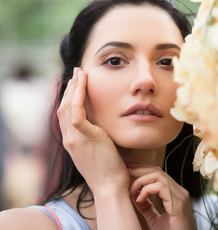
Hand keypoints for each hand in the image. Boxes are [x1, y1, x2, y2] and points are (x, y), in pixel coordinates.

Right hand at [57, 68, 128, 194]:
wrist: (110, 187)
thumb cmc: (109, 170)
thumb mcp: (99, 151)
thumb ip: (96, 138)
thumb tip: (102, 126)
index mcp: (72, 142)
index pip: (65, 115)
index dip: (69, 98)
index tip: (76, 85)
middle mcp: (69, 139)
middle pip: (63, 108)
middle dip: (70, 88)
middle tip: (77, 73)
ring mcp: (74, 139)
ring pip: (67, 106)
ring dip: (74, 87)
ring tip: (80, 73)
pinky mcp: (84, 137)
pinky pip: (76, 112)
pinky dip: (78, 95)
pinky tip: (83, 83)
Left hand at [128, 164, 195, 229]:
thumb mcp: (155, 219)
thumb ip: (147, 207)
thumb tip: (135, 195)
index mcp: (175, 193)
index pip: (157, 173)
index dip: (141, 170)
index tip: (126, 171)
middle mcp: (179, 191)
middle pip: (156, 170)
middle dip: (138, 169)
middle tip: (123, 171)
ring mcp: (180, 196)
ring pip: (158, 175)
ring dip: (140, 180)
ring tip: (130, 190)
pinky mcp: (178, 203)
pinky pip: (160, 187)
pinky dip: (146, 190)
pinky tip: (138, 199)